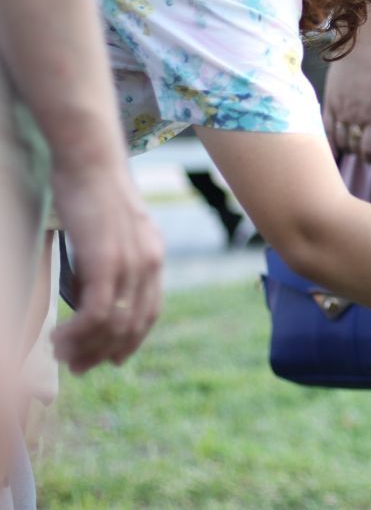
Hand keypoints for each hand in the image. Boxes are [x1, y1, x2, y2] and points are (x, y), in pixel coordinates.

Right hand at [49, 161, 163, 373]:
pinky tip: (58, 337)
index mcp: (154, 257)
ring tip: (60, 353)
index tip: (109, 359)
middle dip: (105, 352)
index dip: (130, 340)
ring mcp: (131, 264)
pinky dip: (78, 332)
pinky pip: (98, 312)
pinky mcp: (107, 262)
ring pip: (114, 324)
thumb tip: (89, 292)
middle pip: (134, 325)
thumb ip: (108, 261)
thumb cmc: (92, 190)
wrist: (91, 160)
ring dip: (85, 346)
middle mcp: (150, 263)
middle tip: (77, 367)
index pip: (149, 312)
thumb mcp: (109, 231)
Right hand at [322, 33, 370, 161]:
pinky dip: (329, 141)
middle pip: (354, 147)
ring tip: (352, 146)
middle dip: (359, 153)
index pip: (370, 149)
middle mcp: (356, 117)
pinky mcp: (328, 104)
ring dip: (347, 147)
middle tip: (363, 151)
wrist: (358, 49)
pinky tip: (333, 147)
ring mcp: (340, 111)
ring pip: (340, 141)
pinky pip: (326, 129)